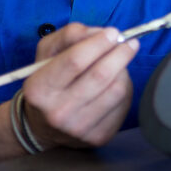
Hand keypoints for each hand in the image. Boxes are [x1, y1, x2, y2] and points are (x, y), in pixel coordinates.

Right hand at [20, 23, 139, 148]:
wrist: (43, 126)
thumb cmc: (48, 81)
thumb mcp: (47, 53)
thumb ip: (70, 35)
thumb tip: (101, 33)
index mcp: (40, 89)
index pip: (75, 61)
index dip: (98, 43)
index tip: (113, 33)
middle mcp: (58, 112)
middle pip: (100, 75)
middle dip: (120, 54)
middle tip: (130, 42)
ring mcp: (79, 128)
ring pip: (117, 90)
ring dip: (123, 70)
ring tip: (118, 63)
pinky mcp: (98, 137)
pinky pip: (123, 104)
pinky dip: (124, 88)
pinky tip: (115, 83)